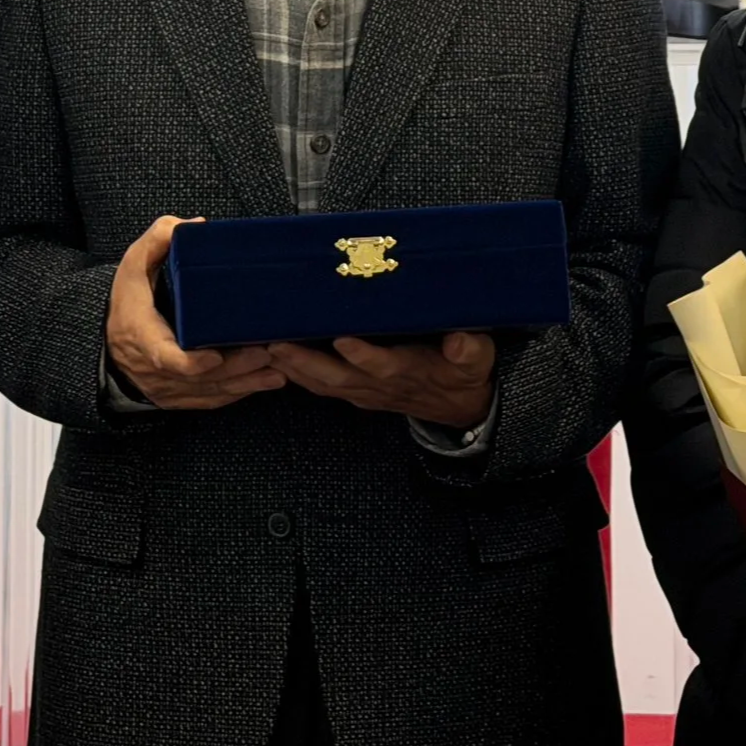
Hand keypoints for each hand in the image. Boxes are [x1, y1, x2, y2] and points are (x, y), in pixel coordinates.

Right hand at [105, 216, 285, 410]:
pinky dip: (236, 394)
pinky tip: (263, 383)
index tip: (214, 356)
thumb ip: (158, 239)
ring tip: (277, 372)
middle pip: (197, 378)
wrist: (109, 339)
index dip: (190, 363)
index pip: (164, 356)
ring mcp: (165, 387)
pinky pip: (208, 401)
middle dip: (234, 368)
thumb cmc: (128, 299)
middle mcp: (152, 368)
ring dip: (243, 384)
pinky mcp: (177, 396)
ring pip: (207, 392)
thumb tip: (194, 226)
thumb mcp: (134, 263)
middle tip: (267, 353)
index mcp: (141, 334)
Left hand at [268, 331, 495, 425]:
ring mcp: (365, 391)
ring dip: (294, 368)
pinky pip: (322, 387)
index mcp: (409, 371)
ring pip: (324, 384)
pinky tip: (278, 361)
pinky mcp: (357, 391)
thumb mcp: (478, 358)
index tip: (342, 338)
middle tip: (278, 343)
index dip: (363, 355)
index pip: (383, 365)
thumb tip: (460, 340)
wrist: (460, 407)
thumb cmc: (464, 372)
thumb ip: (469, 349)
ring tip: (268, 347)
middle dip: (306, 362)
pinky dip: (298, 376)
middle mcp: (380, 384)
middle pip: (338, 377)